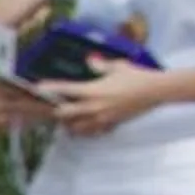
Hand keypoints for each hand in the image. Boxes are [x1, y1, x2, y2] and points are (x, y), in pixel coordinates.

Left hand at [41, 58, 169, 137]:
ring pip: (75, 128)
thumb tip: (89, 61)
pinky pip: (91, 133)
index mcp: (92, 90)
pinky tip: (84, 125)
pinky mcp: (110, 125)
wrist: (156, 91)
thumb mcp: (117, 66)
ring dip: (68, 123)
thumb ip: (100, 66)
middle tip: (52, 105)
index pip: (65, 90)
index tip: (38, 87)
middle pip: (63, 114)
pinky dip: (84, 130)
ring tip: (67, 118)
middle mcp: (93, 107)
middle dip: (55, 110)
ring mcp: (101, 119)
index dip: (50, 88)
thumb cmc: (137, 76)